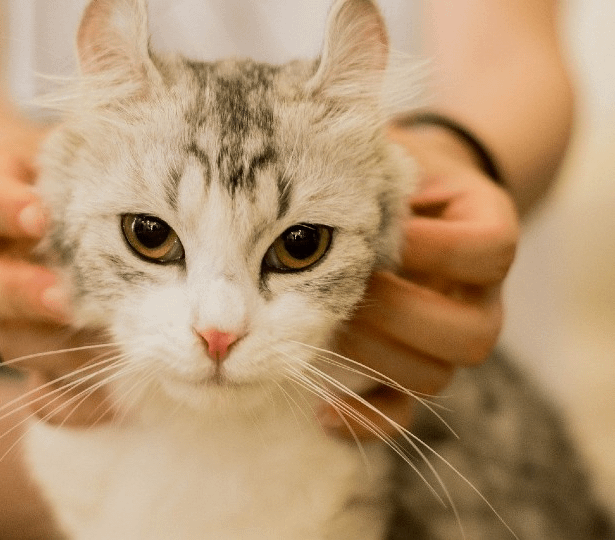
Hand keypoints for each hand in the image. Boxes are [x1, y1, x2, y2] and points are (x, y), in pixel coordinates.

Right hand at [0, 133, 116, 426]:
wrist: (77, 214)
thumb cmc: (94, 169)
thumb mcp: (91, 142)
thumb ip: (103, 128)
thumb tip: (122, 87)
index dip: (1, 208)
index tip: (39, 215)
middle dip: (18, 293)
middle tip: (64, 299)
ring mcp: (15, 316)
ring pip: (6, 342)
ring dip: (52, 352)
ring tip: (106, 353)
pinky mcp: (42, 361)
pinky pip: (40, 395)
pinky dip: (73, 401)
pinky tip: (113, 400)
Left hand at [320, 124, 518, 438]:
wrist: (403, 203)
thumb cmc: (389, 173)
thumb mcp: (390, 151)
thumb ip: (369, 158)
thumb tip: (312, 146)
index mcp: (486, 232)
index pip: (488, 251)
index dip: (435, 249)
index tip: (386, 231)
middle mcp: (480, 296)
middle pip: (468, 333)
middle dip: (395, 314)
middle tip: (340, 289)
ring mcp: (448, 340)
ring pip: (435, 377)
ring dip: (373, 358)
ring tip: (320, 329)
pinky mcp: (413, 369)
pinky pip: (402, 413)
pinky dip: (364, 419)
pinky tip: (322, 410)